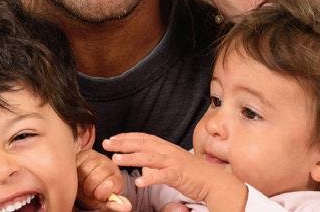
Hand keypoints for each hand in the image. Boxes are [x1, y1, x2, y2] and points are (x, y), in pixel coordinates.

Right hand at [77, 149, 130, 210]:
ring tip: (82, 184)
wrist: (84, 185)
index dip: (100, 193)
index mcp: (117, 178)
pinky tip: (78, 176)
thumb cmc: (95, 194)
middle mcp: (110, 164)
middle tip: (88, 191)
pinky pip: (78, 162)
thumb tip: (127, 207)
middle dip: (88, 188)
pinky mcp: (86, 153)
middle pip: (96, 177)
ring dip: (81, 180)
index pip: (110, 184)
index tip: (98, 196)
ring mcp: (98, 157)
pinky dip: (75, 172)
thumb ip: (113, 204)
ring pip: (85, 169)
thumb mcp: (104, 203)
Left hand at [103, 133, 246, 211]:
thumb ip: (155, 161)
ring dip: (130, 158)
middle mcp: (167, 150)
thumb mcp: (170, 163)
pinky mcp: (178, 174)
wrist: (213, 181)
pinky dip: (149, 178)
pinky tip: (138, 182)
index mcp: (164, 146)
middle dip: (122, 143)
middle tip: (106, 144)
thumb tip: (141, 166)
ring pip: (148, 157)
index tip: (111, 138)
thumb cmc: (191, 173)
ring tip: (116, 160)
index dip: (126, 137)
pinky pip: (161, 176)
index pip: (141, 138)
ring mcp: (172, 161)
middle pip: (141, 143)